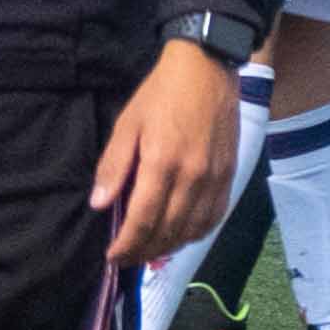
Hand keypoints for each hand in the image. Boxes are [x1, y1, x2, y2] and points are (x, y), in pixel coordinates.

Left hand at [91, 39, 248, 261]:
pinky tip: (179, 236)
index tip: (112, 256)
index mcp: (163, 164)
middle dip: (143, 252)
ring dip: (168, 248)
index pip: (143, 220)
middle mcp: (193, 177)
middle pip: (168, 231)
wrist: (207, 70)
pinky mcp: (229, 176)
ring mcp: (215, 178)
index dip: (126, 244)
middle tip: (125, 259)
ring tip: (148, 251)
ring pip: (192, 230)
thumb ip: (113, 167)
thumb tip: (99, 205)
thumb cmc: (161, 94)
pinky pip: (214, 218)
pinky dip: (195, 234)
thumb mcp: (127, 124)